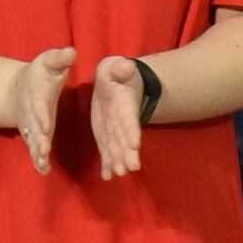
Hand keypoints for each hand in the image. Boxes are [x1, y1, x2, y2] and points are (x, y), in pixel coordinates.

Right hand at [8, 44, 74, 173]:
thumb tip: (71, 51)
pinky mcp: (36, 137)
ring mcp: (33, 128)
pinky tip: (43, 170)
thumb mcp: (49, 62)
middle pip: (35, 128)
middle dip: (39, 138)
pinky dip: (38, 160)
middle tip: (43, 149)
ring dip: (37, 152)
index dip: (41, 115)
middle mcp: (34, 114)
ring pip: (34, 141)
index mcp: (38, 96)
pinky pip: (35, 150)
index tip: (45, 125)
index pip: (39, 106)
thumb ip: (59, 58)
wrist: (20, 89)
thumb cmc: (39, 74)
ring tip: (42, 162)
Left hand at [89, 54, 156, 177]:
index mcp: (124, 104)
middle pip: (126, 139)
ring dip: (118, 161)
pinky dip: (108, 165)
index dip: (132, 130)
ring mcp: (115, 132)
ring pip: (118, 149)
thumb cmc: (115, 74)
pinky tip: (107, 176)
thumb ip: (119, 68)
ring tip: (119, 173)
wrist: (116, 85)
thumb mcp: (114, 67)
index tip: (135, 144)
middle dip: (128, 153)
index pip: (129, 118)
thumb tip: (126, 66)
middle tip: (130, 167)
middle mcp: (123, 122)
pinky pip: (108, 153)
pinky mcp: (107, 138)